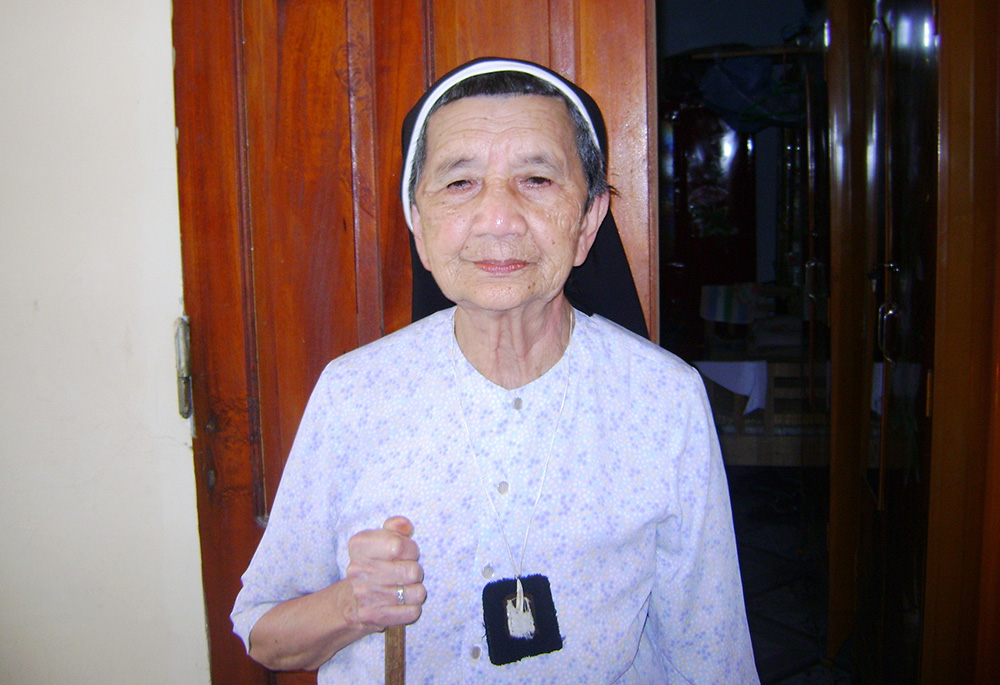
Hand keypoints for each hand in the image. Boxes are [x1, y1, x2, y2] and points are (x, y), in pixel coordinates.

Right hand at [344, 516, 425, 630]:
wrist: (351, 601)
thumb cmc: (374, 564)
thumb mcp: (380, 540)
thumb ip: (395, 529)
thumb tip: (406, 526)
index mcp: (360, 546)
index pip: (398, 545)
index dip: (411, 549)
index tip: (407, 553)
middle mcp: (358, 570)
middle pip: (412, 571)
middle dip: (415, 571)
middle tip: (407, 573)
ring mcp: (365, 595)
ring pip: (417, 593)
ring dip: (415, 591)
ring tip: (405, 588)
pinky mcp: (374, 617)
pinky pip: (412, 612)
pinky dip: (412, 608)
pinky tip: (401, 603)